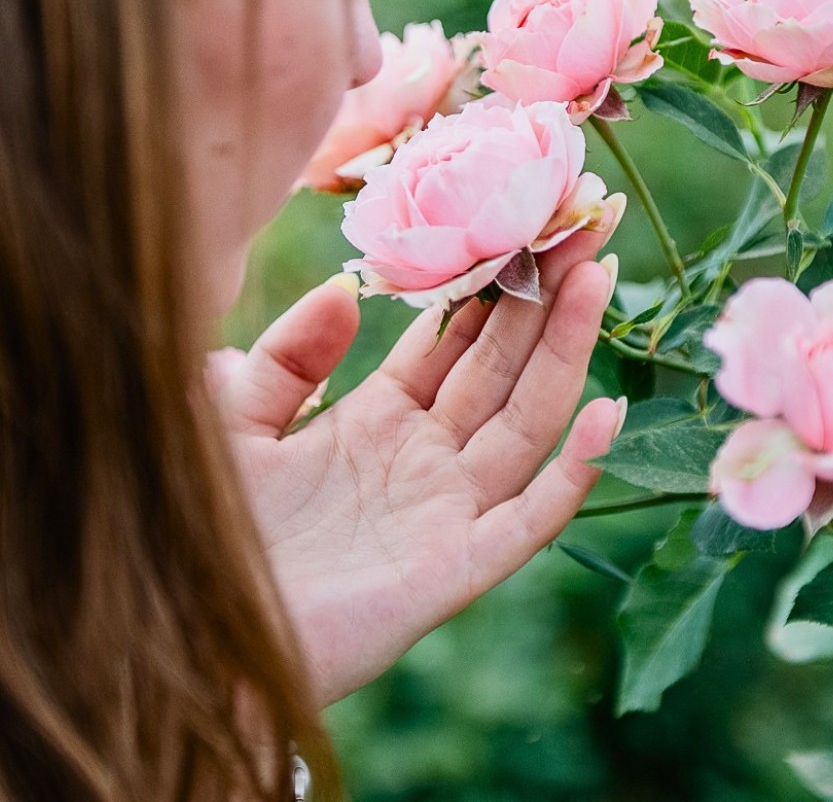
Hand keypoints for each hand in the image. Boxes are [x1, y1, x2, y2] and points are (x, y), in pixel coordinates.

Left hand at [211, 232, 622, 706]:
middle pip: (503, 365)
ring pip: (526, 419)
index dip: (489, 282)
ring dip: (565, 353)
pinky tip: (607, 411)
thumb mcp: (234, 425)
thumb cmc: (209, 534)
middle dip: (542, 296)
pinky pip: (530, 517)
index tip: (522, 220)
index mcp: (378, 417)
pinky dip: (574, 471)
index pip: (454, 337)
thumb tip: (346, 290)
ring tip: (595, 279)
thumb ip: (285, 359)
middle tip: (583, 223)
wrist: (196, 642)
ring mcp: (447, 510)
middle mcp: (425, 456)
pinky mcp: (456, 568)